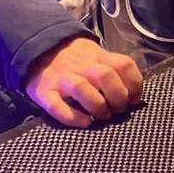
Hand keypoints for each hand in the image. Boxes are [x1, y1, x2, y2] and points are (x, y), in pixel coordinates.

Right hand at [25, 36, 142, 127]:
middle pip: (105, 75)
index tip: (134, 99)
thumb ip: (113, 69)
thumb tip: (134, 94)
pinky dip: (72, 117)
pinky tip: (85, 123)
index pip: (123, 64)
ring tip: (102, 115)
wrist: (39, 50)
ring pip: (81, 88)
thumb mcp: (96, 55)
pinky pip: (56, 106)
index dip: (134, 83)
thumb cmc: (75, 59)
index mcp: (98, 56)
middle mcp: (81, 66)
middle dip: (117, 96)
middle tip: (118, 109)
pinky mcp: (43, 92)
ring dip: (97, 105)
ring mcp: (61, 78)